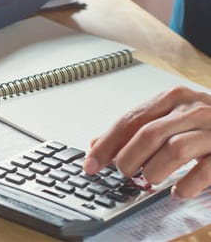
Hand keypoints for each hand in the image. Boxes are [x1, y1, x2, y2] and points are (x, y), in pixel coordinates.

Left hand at [83, 86, 210, 198]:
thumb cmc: (206, 125)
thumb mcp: (170, 118)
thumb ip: (136, 129)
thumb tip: (97, 146)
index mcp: (172, 99)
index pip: (130, 120)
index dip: (106, 144)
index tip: (91, 163)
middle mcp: (193, 109)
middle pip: (149, 134)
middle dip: (129, 158)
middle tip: (123, 173)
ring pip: (174, 150)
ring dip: (155, 170)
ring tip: (149, 180)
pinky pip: (205, 170)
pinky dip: (187, 184)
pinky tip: (179, 191)